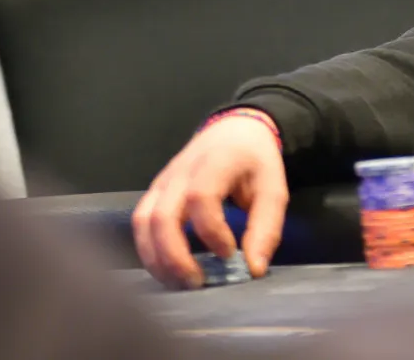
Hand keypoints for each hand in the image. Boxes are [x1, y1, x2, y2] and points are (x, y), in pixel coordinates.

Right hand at [132, 112, 288, 288]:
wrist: (234, 131)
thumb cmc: (255, 162)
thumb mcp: (273, 190)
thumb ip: (266, 229)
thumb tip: (253, 270)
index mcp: (216, 162)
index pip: (201, 198)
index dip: (212, 232)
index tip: (230, 253)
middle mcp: (181, 171)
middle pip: (162, 215)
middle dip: (175, 256)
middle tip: (199, 282)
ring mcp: (163, 181)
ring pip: (143, 222)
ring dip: (157, 258)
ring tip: (181, 282)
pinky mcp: (155, 192)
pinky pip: (140, 223)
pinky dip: (149, 250)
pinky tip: (168, 270)